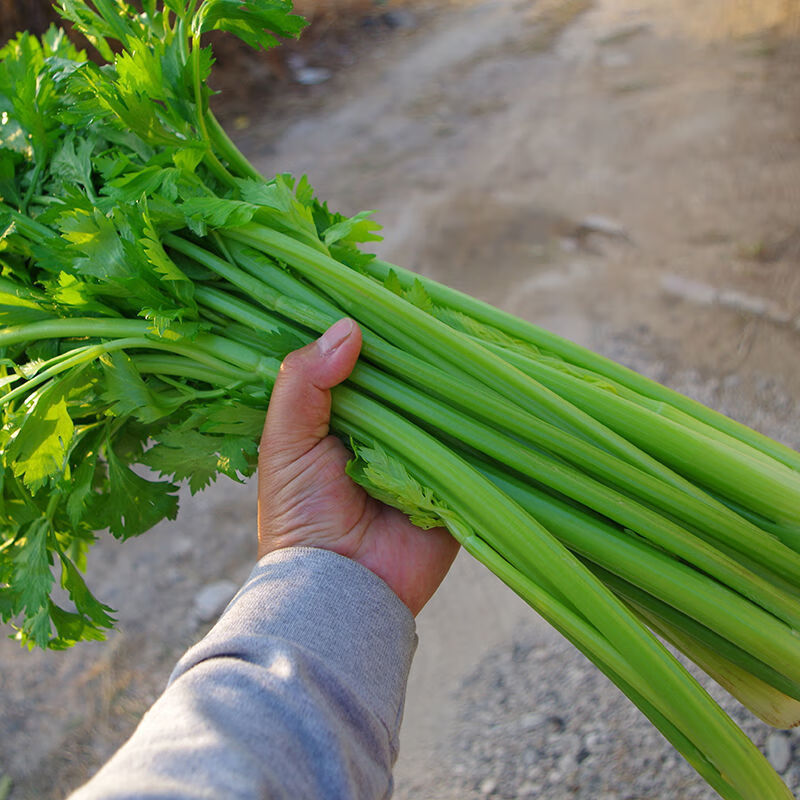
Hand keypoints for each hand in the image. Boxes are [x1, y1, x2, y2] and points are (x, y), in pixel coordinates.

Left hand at [257, 318, 459, 615]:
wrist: (340, 591)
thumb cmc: (300, 516)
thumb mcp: (283, 443)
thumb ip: (302, 383)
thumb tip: (349, 327)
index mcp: (344, 418)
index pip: (364, 365)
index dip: (377, 335)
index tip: (394, 294)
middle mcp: (386, 432)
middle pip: (410, 382)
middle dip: (424, 355)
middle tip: (445, 312)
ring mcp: (424, 456)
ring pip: (446, 409)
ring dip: (457, 386)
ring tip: (475, 343)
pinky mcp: (456, 482)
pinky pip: (474, 447)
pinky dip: (483, 425)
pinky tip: (499, 391)